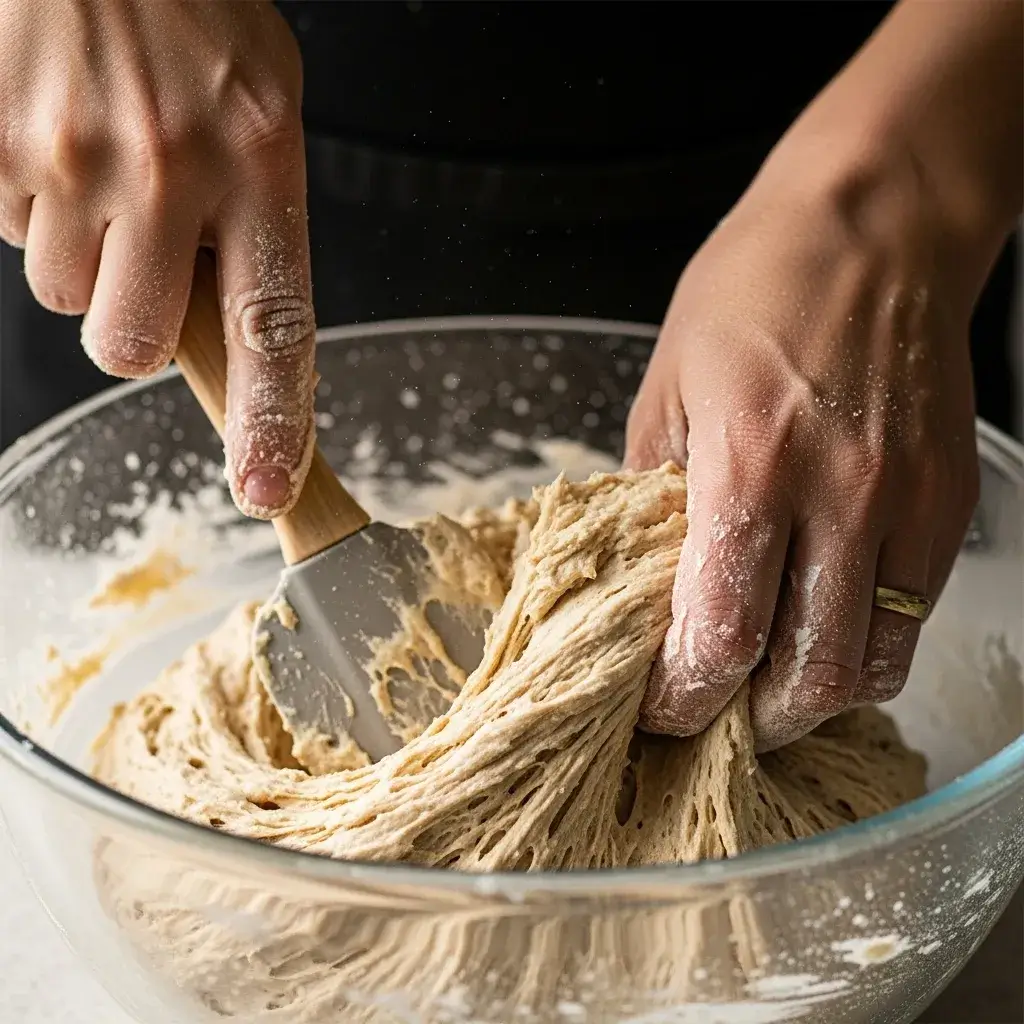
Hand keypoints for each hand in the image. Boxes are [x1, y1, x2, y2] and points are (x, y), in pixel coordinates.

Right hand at [0, 0, 312, 518]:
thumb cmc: (189, 11)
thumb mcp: (264, 105)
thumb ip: (258, 217)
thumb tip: (232, 315)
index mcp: (260, 163)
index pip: (274, 329)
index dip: (271, 421)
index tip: (263, 489)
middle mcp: (168, 171)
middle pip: (128, 346)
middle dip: (129, 324)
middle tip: (138, 253)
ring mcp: (69, 158)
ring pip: (63, 292)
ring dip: (81, 251)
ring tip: (97, 160)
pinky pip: (8, 232)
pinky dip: (29, 204)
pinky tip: (53, 136)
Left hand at [626, 154, 980, 750]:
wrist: (877, 226)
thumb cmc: (757, 288)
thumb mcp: (668, 384)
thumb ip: (654, 492)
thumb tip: (648, 578)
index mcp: (751, 464)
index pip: (724, 634)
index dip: (688, 696)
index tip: (664, 710)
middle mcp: (842, 495)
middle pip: (808, 675)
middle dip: (751, 721)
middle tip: (713, 718)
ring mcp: (908, 503)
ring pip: (872, 664)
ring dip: (814, 699)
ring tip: (769, 693)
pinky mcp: (949, 503)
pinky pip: (913, 616)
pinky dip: (866, 649)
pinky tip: (825, 635)